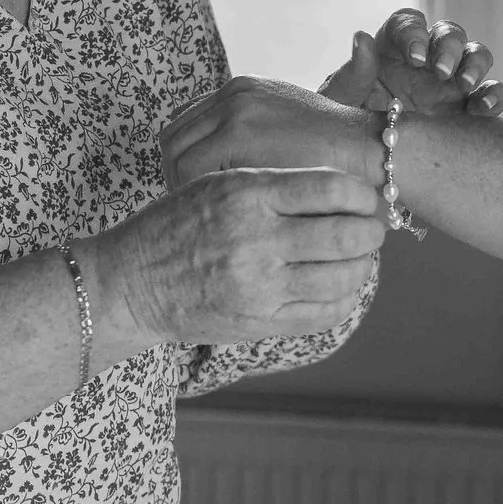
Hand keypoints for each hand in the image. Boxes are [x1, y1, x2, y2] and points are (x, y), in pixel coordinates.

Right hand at [87, 166, 383, 346]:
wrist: (129, 281)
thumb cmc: (174, 224)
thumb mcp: (215, 184)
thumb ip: (270, 181)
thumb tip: (333, 185)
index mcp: (247, 193)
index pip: (329, 187)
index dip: (361, 192)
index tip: (365, 197)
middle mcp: (256, 238)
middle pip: (344, 234)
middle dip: (371, 232)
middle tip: (373, 229)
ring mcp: (258, 285)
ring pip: (341, 277)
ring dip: (362, 267)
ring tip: (360, 259)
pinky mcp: (258, 321)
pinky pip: (322, 314)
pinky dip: (343, 300)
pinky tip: (340, 288)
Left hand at [161, 76, 383, 191]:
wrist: (368, 151)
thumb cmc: (335, 159)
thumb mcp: (289, 139)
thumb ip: (257, 143)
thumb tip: (228, 172)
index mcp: (244, 90)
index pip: (189, 122)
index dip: (184, 158)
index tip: (193, 190)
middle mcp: (234, 92)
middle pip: (174, 134)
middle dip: (174, 171)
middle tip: (188, 205)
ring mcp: (234, 107)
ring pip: (174, 150)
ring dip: (179, 182)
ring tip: (197, 212)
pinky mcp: (238, 131)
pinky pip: (189, 166)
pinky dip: (190, 190)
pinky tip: (209, 212)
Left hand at [320, 8, 502, 119]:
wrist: (366, 161)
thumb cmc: (347, 122)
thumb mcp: (342, 99)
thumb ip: (355, 71)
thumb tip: (361, 37)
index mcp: (393, 47)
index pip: (409, 23)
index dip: (415, 33)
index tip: (413, 56)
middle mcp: (426, 59)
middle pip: (449, 33)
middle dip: (448, 46)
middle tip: (439, 70)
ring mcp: (451, 83)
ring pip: (476, 56)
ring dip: (475, 64)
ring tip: (465, 84)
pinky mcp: (467, 109)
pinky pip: (491, 94)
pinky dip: (494, 96)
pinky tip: (482, 109)